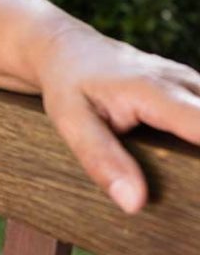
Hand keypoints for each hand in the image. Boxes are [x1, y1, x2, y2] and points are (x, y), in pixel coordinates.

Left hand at [37, 25, 199, 212]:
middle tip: (188, 179)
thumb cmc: (69, 85)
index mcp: (153, 91)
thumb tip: (134, 204)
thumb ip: (102, 160)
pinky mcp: (196, 91)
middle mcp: (184, 84)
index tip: (197, 173)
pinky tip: (189, 160)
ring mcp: (195, 85)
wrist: (69, 50)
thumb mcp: (71, 122)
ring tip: (187, 173)